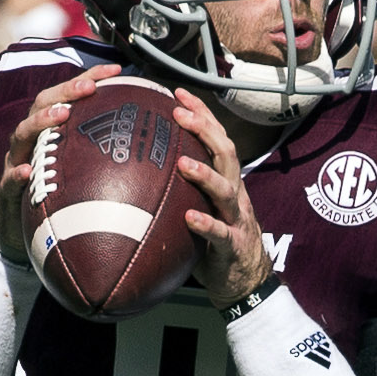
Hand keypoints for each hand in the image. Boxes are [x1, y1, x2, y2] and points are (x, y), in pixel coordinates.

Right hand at [0, 64, 118, 262]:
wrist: (17, 226)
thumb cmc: (54, 191)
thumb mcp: (78, 169)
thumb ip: (103, 153)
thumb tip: (151, 146)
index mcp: (50, 129)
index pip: (69, 95)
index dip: (92, 78)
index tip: (117, 70)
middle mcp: (31, 139)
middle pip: (43, 104)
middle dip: (66, 91)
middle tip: (89, 87)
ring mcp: (16, 160)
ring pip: (22, 134)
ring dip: (41, 121)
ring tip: (61, 115)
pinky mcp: (7, 188)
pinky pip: (10, 179)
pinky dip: (18, 173)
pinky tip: (28, 170)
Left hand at [172, 87, 270, 307]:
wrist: (245, 282)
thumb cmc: (213, 243)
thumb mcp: (197, 208)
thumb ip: (175, 190)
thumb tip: (132, 172)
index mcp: (226, 181)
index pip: (216, 139)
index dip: (201, 114)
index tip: (178, 93)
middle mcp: (234, 194)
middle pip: (225, 152)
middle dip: (204, 129)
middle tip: (179, 113)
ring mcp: (236, 219)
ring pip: (226, 189)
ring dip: (204, 174)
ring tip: (182, 162)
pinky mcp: (233, 245)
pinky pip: (220, 233)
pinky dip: (205, 224)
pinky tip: (189, 217)